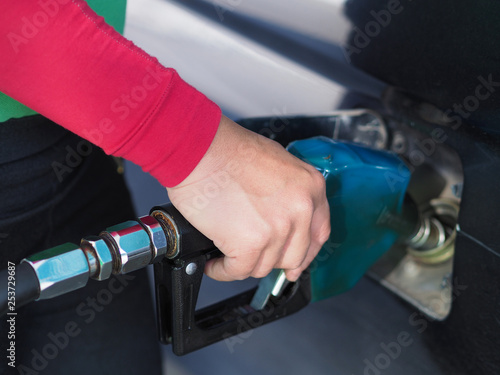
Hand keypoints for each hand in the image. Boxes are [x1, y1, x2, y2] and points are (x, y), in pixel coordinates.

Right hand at [166, 115, 329, 281]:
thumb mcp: (275, 162)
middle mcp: (300, 210)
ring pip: (264, 266)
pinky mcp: (250, 243)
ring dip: (244, 264)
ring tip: (227, 254)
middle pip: (293, 256)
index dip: (305, 253)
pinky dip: (222, 271)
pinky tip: (215, 263)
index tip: (295, 262)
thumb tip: (281, 216)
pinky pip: (238, 271)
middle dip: (271, 260)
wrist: (201, 150)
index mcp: (310, 188)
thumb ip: (287, 192)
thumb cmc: (228, 149)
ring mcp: (277, 229)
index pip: (318, 233)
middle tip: (254, 256)